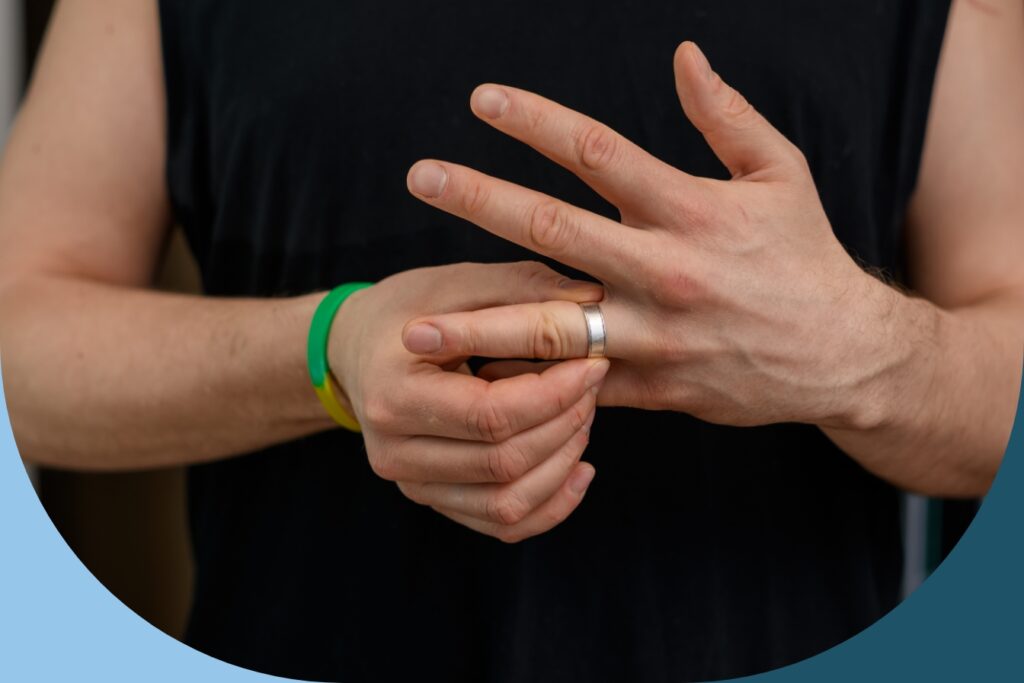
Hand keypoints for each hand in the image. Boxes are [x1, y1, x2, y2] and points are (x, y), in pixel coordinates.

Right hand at [329, 261, 608, 541]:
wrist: (356, 351)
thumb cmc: (409, 310)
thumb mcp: (457, 283)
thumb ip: (522, 288)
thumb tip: (595, 298)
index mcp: (394, 394)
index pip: (489, 414)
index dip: (553, 394)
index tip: (593, 365)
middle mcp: (393, 451)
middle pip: (503, 462)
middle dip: (564, 424)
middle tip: (594, 386)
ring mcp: (410, 483)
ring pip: (506, 504)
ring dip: (562, 464)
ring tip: (584, 419)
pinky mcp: (432, 499)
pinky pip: (501, 524)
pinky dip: (551, 505)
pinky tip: (579, 469)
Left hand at [403, 42, 894, 429]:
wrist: (843, 355)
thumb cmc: (804, 256)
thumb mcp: (781, 173)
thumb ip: (728, 115)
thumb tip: (683, 54)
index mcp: (691, 210)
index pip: (599, 151)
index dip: (535, 121)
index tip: (480, 100)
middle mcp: (665, 271)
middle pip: (554, 228)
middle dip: (479, 200)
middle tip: (419, 177)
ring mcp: (656, 336)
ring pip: (554, 328)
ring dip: (480, 326)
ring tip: (416, 325)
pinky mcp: (654, 388)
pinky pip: (579, 388)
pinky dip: (531, 384)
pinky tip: (477, 381)